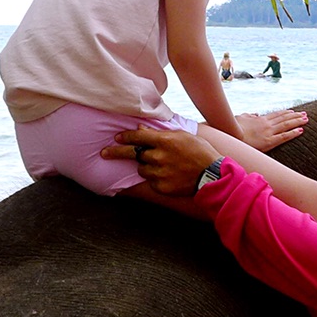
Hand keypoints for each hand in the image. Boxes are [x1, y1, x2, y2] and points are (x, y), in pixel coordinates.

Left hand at [101, 128, 220, 196]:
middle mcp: (159, 156)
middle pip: (133, 154)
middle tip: (103, 153)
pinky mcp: (161, 187)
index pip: (137, 138)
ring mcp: (159, 173)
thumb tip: (141, 130)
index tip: (116, 138)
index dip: (125, 137)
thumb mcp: (183, 136)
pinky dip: (156, 178)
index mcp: (164, 141)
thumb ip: (160, 133)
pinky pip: (151, 181)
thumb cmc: (200, 151)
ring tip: (162, 165)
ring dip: (146, 166)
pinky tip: (169, 176)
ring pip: (142, 169)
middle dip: (116, 152)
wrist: (212, 175)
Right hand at [235, 109, 306, 151]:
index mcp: (260, 119)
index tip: (293, 111)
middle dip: (295, 116)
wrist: (231, 136)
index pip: (276, 115)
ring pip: (286, 125)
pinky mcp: (269, 142)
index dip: (286, 113)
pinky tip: (301, 130)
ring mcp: (269, 132)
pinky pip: (284, 136)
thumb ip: (249, 116)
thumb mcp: (241, 118)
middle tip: (305, 114)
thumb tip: (255, 114)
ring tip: (306, 119)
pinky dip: (293, 133)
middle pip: (284, 118)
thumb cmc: (234, 128)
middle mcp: (267, 124)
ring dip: (297, 121)